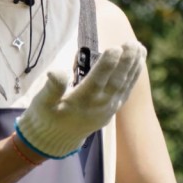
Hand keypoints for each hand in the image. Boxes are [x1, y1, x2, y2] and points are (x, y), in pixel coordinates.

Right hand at [15, 41, 144, 157]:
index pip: (97, 80)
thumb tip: (56, 72)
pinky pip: (127, 90)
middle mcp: (99, 105)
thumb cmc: (46, 116)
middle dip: (126, 61)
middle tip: (132, 42)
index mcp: (81, 101)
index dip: (107, 64)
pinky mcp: (113, 108)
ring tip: (139, 47)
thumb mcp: (42, 103)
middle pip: (116, 80)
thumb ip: (52, 88)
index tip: (115, 47)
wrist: (56, 140)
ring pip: (125, 84)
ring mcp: (109, 108)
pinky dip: (134, 75)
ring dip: (134, 65)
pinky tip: (140, 61)